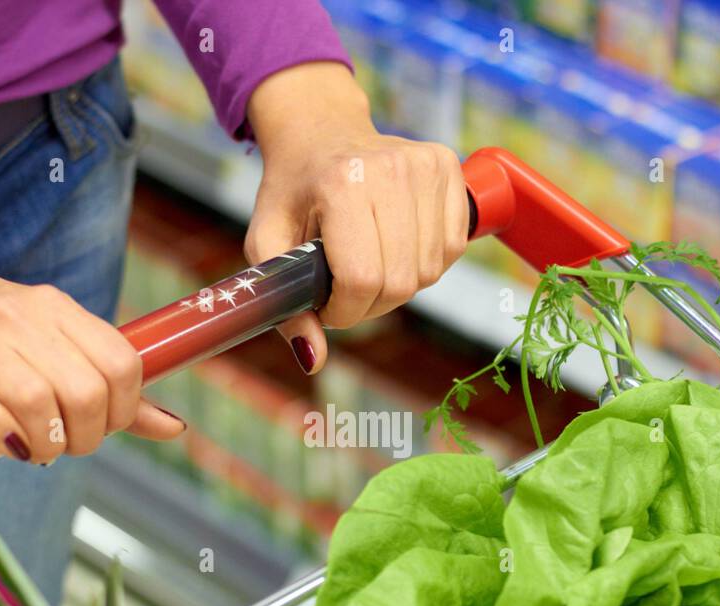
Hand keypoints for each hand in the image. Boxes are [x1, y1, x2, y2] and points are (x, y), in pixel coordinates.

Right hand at [0, 189, 183, 463]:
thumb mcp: (45, 340)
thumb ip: (107, 381)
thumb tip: (172, 428)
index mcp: (55, 308)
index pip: (122, 363)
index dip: (125, 409)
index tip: (103, 424)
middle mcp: (21, 318)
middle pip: (87, 392)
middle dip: (88, 435)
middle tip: (67, 443)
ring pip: (41, 405)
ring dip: (47, 444)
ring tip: (36, 446)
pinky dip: (6, 441)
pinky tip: (5, 443)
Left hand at [244, 62, 468, 374]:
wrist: (320, 130)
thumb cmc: (292, 193)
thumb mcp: (267, 245)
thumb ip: (284, 305)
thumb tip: (313, 361)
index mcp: (342, 185)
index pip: (362, 280)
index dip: (344, 310)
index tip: (327, 303)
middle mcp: (391, 170)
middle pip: (400, 283)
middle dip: (370, 303)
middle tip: (346, 285)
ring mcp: (426, 166)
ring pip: (429, 272)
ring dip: (398, 284)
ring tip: (370, 259)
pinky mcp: (449, 168)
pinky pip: (452, 249)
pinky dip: (425, 261)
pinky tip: (398, 243)